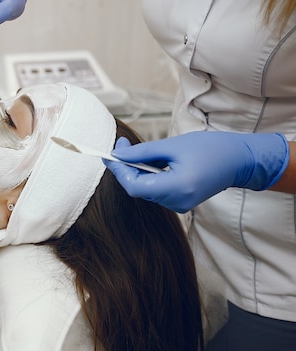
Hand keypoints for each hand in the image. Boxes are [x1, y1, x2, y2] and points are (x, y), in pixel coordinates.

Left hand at [104, 131, 288, 212]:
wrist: (240, 160)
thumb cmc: (210, 148)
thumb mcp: (173, 146)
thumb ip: (142, 153)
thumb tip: (117, 155)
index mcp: (176, 188)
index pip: (134, 186)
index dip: (119, 171)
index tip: (110, 154)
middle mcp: (177, 202)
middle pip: (138, 188)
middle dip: (126, 167)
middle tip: (123, 144)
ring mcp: (179, 206)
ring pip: (146, 190)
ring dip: (137, 171)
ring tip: (140, 151)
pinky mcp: (181, 203)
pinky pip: (156, 191)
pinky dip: (149, 176)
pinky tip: (152, 162)